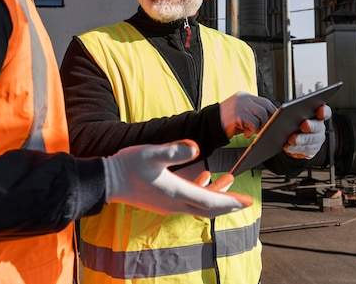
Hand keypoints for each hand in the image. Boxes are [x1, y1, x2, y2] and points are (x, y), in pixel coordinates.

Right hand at [103, 139, 252, 216]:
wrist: (107, 180)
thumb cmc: (128, 166)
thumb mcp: (152, 153)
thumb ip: (174, 151)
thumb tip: (196, 148)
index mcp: (176, 193)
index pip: (211, 202)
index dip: (231, 201)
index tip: (247, 201)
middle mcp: (175, 203)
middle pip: (209, 208)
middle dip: (229, 204)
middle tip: (245, 200)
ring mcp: (169, 204)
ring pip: (200, 204)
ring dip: (216, 196)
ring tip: (229, 181)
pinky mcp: (163, 201)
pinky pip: (189, 200)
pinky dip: (201, 192)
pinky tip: (204, 177)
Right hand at [219, 91, 276, 138]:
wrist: (209, 125)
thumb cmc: (227, 121)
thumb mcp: (241, 112)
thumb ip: (253, 111)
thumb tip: (270, 118)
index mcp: (244, 96)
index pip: (265, 101)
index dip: (272, 111)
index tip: (275, 120)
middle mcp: (244, 98)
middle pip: (266, 107)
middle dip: (269, 119)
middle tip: (265, 129)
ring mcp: (241, 105)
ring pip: (262, 115)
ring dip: (260, 126)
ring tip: (252, 131)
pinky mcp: (239, 115)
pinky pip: (254, 124)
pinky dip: (253, 131)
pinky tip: (246, 134)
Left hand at [283, 104, 331, 158]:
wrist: (294, 139)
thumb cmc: (293, 123)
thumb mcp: (294, 115)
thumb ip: (293, 112)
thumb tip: (284, 110)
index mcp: (317, 115)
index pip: (325, 112)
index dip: (324, 111)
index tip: (319, 109)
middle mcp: (319, 127)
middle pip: (317, 126)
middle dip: (311, 125)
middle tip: (303, 125)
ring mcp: (316, 140)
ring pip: (311, 140)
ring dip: (301, 139)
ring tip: (291, 139)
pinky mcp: (310, 151)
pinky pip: (304, 150)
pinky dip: (295, 149)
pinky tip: (287, 147)